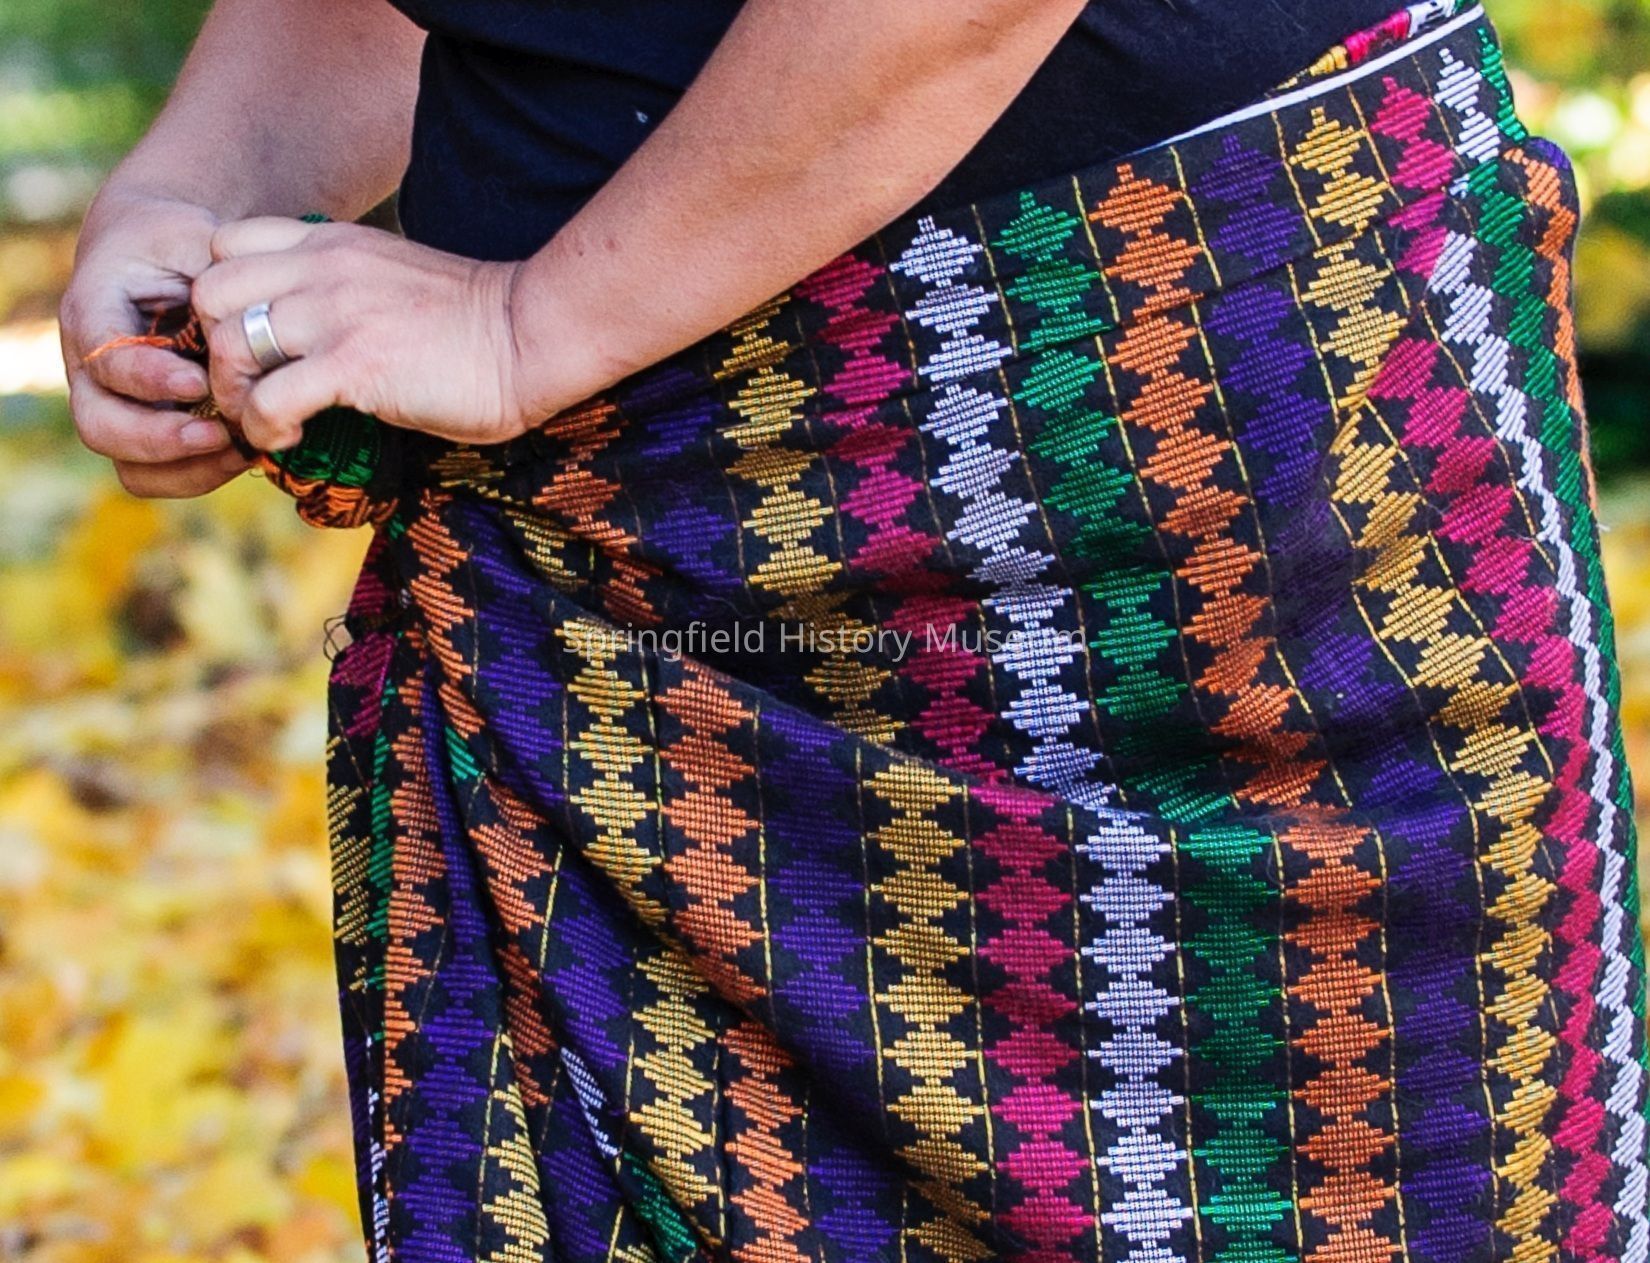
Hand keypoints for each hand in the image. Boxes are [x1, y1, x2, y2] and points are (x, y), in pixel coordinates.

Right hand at [60, 189, 252, 497]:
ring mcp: (118, 406)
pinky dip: (205, 473)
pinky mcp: (151, 427)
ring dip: (189, 470)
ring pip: (130, 467)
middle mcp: (92, 369)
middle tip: (225, 434)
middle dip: (162, 441)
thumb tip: (251, 331)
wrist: (165, 252)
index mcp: (92, 314)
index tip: (199, 382)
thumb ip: (213, 278)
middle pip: (101, 428)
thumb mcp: (192, 239)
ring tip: (244, 449)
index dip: (148, 380)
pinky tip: (249, 451)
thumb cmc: (180, 241)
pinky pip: (164, 474)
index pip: (103, 362)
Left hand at [189, 218, 531, 450]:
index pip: (226, 245)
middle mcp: (321, 269)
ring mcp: (335, 314)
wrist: (533, 336)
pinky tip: (289, 438)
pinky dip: (262, 427)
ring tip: (263, 419)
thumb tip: (314, 335)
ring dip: (231, 394)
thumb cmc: (477, 326)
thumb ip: (345, 289)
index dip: (221, 299)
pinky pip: (268, 398)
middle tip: (245, 388)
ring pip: (229, 343)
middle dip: (213, 349)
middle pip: (208, 292)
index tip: (247, 343)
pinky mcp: (354, 364)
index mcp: (330, 243)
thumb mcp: (393, 282)